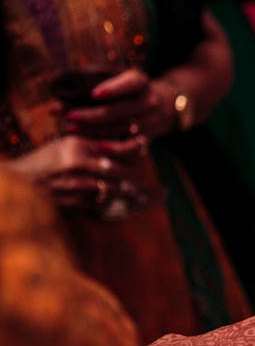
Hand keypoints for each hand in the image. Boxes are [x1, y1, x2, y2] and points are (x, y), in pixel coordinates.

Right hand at [2, 135, 146, 210]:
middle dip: (133, 173)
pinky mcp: (76, 203)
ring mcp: (78, 185)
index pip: (115, 147)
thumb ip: (89, 144)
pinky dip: (106, 199)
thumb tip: (119, 142)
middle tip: (139, 174)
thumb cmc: (42, 163)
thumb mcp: (63, 145)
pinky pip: (100, 201)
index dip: (133, 148)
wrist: (20, 184)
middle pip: (120, 169)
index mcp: (76, 145)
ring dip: (124, 189)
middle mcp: (79, 164)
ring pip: (113, 188)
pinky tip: (107, 197)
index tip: (143, 147)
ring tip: (132, 188)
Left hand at [64, 69, 178, 139]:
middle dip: (91, 114)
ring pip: (120, 128)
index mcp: (140, 82)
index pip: (130, 83)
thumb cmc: (129, 88)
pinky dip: (113, 147)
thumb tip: (64, 86)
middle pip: (119, 111)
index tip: (94, 94)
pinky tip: (95, 145)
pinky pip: (130, 145)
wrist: (164, 105)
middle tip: (68, 116)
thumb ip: (98, 78)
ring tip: (70, 128)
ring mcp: (149, 120)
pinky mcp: (147, 137)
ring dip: (93, 130)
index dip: (114, 89)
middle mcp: (148, 101)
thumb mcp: (121, 76)